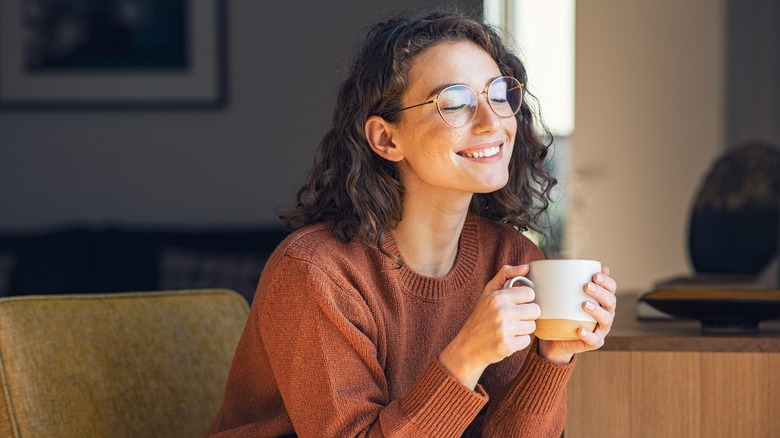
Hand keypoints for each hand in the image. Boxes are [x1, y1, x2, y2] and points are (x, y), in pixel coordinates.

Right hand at [438, 264, 540, 388]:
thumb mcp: (488, 292)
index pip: (530, 293)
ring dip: (523, 329)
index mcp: (498, 297)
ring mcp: (504, 329)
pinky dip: (519, 342)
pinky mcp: (507, 346)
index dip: (524, 300)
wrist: (467, 347)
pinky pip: (527, 340)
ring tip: (509, 329)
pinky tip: (507, 339)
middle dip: (526, 315)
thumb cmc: (480, 317)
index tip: (515, 304)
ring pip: (532, 326)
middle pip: (535, 310)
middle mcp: (501, 312)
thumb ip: (506, 275)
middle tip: (513, 318)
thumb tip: (527, 267)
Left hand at [538, 266, 617, 363]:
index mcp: (602, 300)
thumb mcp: (562, 295)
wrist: (555, 338)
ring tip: (585, 304)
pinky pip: (594, 340)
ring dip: (597, 311)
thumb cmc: (561, 312)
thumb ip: (565, 281)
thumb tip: (563, 261)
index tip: (595, 274)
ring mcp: (601, 329)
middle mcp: (605, 313)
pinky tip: (580, 329)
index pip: (611, 288)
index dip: (606, 281)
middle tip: (586, 286)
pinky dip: (589, 335)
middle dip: (601, 292)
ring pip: (606, 320)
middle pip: (611, 301)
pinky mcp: (594, 342)